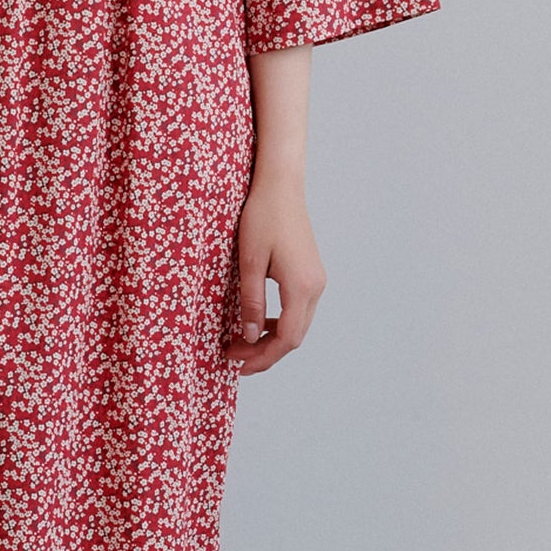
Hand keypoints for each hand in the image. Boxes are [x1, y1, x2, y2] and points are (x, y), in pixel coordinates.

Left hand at [226, 172, 325, 373]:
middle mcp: (315, 287)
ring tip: (241, 343)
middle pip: (294, 336)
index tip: (238, 364)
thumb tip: (249, 336)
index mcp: (301, 287)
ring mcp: (316, 280)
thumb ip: (250, 302)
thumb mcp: (249, 262)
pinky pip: (297, 309)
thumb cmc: (262, 217)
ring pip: (297, 324)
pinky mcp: (311, 273)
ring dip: (271, 338)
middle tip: (234, 357)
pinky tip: (257, 322)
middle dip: (264, 352)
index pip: (286, 338)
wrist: (281, 186)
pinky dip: (278, 322)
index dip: (262, 357)